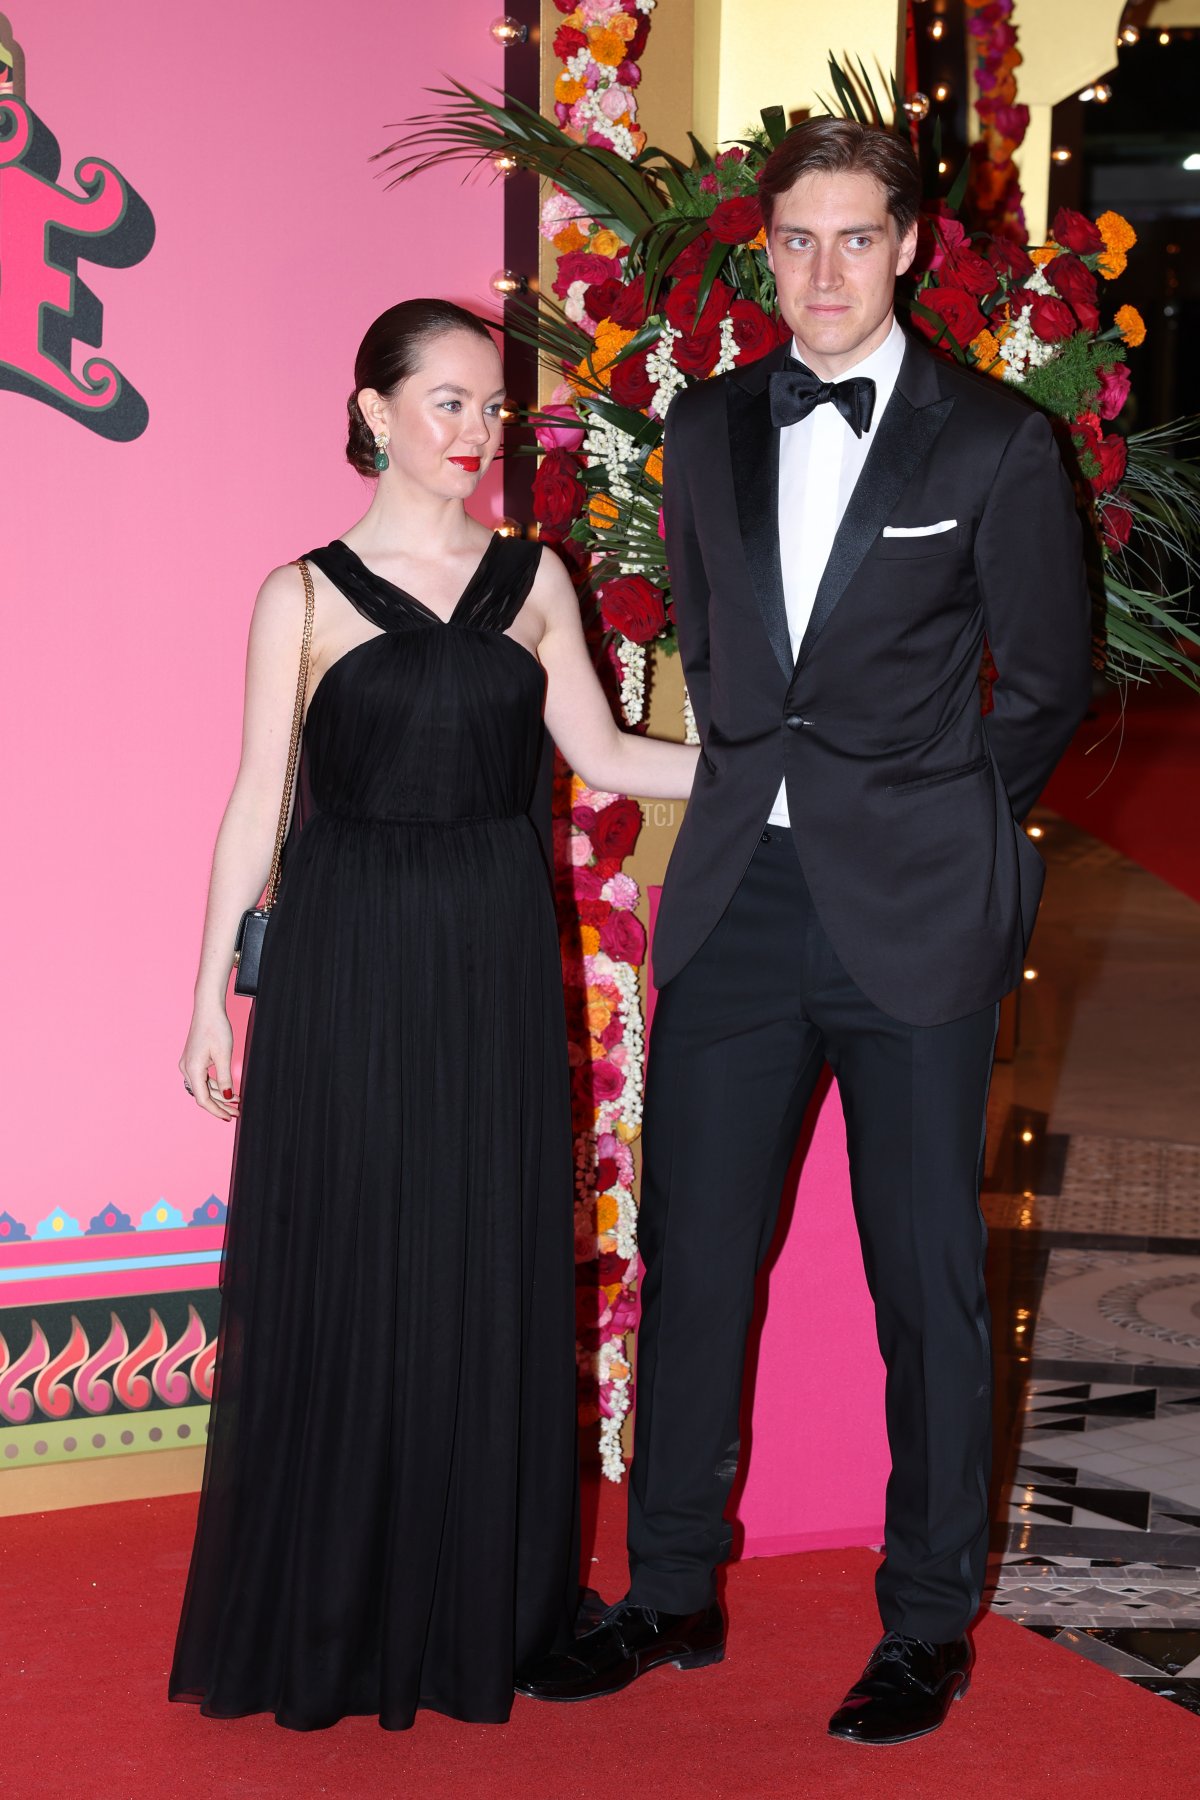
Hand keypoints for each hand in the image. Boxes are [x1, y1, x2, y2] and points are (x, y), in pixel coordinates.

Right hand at [179, 1005, 238, 1121]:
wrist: (208, 1009)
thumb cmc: (216, 1028)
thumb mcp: (224, 1055)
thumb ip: (225, 1078)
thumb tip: (229, 1097)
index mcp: (192, 1070)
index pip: (203, 1099)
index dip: (217, 1111)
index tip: (230, 1117)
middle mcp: (187, 1069)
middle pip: (203, 1095)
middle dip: (220, 1105)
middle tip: (236, 1112)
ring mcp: (189, 1064)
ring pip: (204, 1088)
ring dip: (220, 1095)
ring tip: (237, 1101)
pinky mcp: (193, 1060)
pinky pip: (203, 1079)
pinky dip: (216, 1085)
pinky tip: (228, 1089)